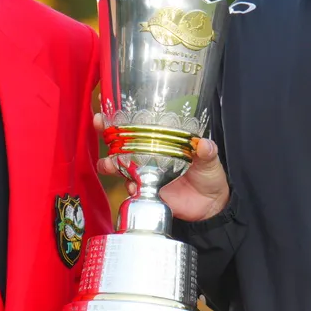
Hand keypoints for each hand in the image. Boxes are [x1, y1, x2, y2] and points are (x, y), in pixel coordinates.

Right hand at [92, 113, 229, 221]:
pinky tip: (132, 186)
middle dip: (106, 134)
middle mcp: (149, 155)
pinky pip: (131, 188)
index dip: (121, 116)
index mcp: (162, 141)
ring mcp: (145, 174)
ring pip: (119, 166)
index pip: (139, 125)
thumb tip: (203, 145)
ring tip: (109, 163)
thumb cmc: (209, 175)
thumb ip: (207, 152)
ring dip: (110, 163)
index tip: (107, 106)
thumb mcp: (210, 159)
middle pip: (120, 143)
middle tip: (100, 127)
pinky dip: (128, 187)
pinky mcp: (146, 192)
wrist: (210, 205)